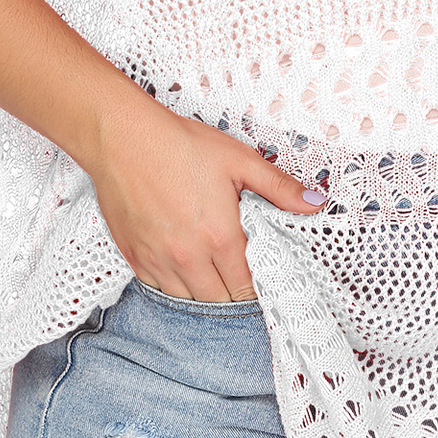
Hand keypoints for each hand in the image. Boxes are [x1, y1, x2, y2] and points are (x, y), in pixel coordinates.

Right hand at [89, 101, 326, 301]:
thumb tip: (315, 204)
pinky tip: (182, 271)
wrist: (122, 136)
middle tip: (238, 282)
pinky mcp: (135, 256)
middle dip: (232, 295)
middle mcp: (189, 256)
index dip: (256, 288)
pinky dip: (173, 286)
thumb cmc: (180, 144)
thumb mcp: (239, 160)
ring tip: (212, 280)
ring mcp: (159, 260)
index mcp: (221, 237)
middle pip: (219, 300)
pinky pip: (158, 289)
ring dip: (203, 294)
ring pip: (188, 301)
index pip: (246, 285)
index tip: (260, 283)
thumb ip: (279, 188)